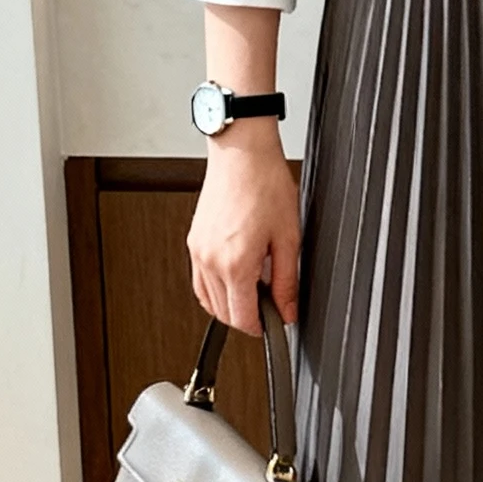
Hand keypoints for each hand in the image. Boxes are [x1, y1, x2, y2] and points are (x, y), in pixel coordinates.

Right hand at [187, 120, 299, 334]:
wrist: (242, 153)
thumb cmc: (265, 184)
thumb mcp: (289, 238)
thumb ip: (287, 281)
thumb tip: (287, 310)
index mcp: (235, 263)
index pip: (242, 317)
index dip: (261, 328)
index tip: (274, 324)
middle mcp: (210, 261)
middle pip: (224, 313)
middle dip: (247, 316)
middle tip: (271, 303)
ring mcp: (198, 252)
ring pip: (209, 300)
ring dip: (231, 304)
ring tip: (255, 287)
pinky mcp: (193, 243)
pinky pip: (200, 281)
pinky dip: (216, 290)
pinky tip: (235, 279)